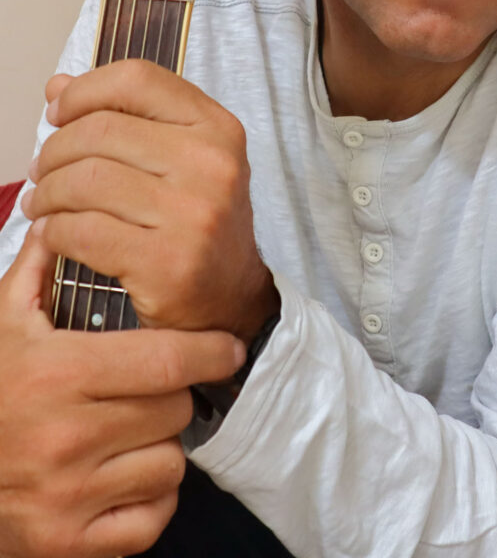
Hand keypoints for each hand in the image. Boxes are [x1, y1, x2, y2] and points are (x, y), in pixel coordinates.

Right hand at [0, 223, 243, 557]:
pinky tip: (120, 475)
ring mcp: (69, 497)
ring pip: (168, 462)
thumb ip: (36, 269)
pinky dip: (148, 498)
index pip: (164, 358)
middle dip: (171, 394)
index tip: (228, 348)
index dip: (208, 349)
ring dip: (158, 446)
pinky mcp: (71, 544)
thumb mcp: (3, 323)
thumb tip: (62, 217)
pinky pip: (152, 517)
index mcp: (56, 375)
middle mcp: (65, 438)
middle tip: (147, 390)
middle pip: (174, 408)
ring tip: (126, 432)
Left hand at [22, 60, 279, 342]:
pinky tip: (52, 233)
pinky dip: (53, 231)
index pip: (137, 79)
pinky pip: (82, 232)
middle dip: (54, 151)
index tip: (58, 113)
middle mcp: (211, 165)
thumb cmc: (197, 219)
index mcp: (217, 128)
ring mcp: (192, 215)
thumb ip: (124, 115)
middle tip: (40, 170)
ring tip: (40, 203)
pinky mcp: (167, 263)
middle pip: (101, 131)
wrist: (230, 295)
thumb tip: (58, 86)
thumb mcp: (179, 156)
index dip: (84, 92)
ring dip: (46, 193)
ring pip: (85, 181)